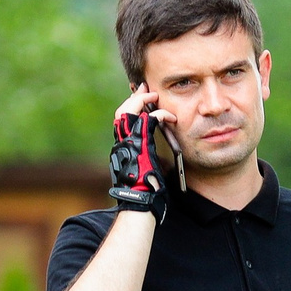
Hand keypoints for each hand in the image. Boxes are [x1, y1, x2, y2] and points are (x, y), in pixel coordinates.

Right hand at [109, 88, 171, 213]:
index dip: (130, 108)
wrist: (140, 201)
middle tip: (145, 89)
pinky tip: (168, 116)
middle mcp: (121, 144)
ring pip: (128, 112)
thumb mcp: (144, 170)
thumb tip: (156, 158)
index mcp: (122, 149)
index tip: (139, 99)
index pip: (122, 122)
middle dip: (134, 98)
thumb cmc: (144, 192)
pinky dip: (158, 115)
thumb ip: (147, 158)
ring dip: (142, 101)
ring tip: (154, 96)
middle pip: (121, 113)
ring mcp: (127, 143)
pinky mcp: (139, 144)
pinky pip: (146, 121)